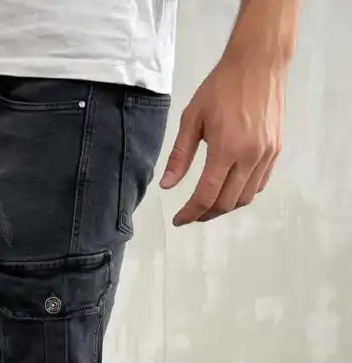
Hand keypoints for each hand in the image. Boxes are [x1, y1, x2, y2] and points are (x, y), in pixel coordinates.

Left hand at [161, 56, 285, 225]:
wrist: (259, 62)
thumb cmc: (222, 86)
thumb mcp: (192, 118)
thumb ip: (179, 155)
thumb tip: (167, 185)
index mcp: (226, 149)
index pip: (206, 196)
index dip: (190, 213)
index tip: (178, 220)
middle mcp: (250, 156)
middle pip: (226, 203)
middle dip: (205, 214)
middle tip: (191, 214)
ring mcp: (266, 154)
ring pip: (245, 198)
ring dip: (225, 207)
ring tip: (208, 204)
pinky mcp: (276, 150)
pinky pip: (259, 184)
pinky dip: (243, 193)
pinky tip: (229, 189)